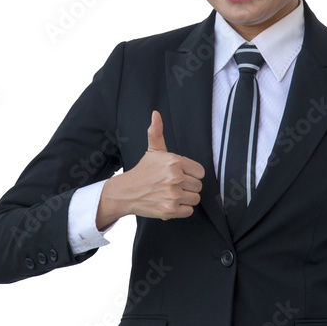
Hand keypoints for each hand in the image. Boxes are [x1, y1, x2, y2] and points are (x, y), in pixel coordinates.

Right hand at [96, 111, 204, 227]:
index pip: (200, 171)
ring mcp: (173, 195)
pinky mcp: (170, 210)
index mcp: (174, 161)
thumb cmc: (142, 172)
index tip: (179, 174)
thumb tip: (156, 114)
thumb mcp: (152, 150)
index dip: (190, 173)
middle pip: (198, 186)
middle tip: (173, 184)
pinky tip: (170, 202)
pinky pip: (189, 211)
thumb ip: (157, 132)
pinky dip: (181, 209)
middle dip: (187, 186)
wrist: (126, 192)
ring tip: (171, 193)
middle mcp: (175, 178)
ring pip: (195, 199)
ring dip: (185, 198)